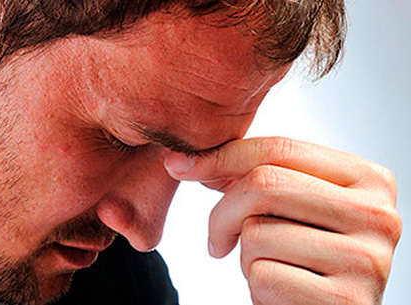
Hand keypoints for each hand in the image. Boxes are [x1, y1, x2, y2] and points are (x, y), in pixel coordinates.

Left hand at [164, 137, 401, 304]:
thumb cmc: (303, 260)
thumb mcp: (289, 210)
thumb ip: (254, 177)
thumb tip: (181, 161)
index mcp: (369, 180)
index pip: (279, 150)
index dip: (221, 156)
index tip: (180, 165)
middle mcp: (379, 215)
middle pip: (264, 186)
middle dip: (223, 214)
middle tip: (219, 240)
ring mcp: (368, 259)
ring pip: (257, 233)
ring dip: (246, 258)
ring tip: (272, 269)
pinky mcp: (348, 300)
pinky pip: (264, 276)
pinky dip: (257, 288)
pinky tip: (281, 294)